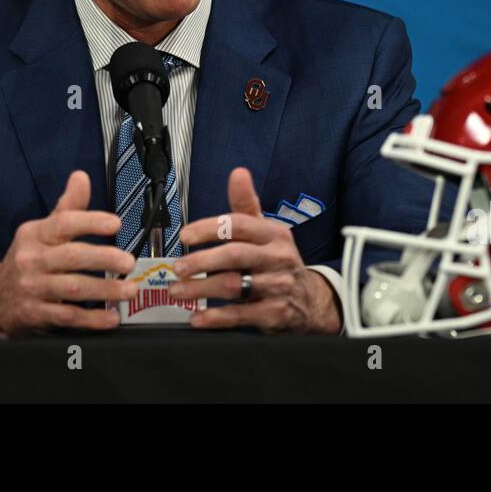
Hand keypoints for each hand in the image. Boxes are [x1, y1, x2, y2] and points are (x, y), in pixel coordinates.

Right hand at [0, 170, 137, 333]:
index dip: (91, 221)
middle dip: (104, 258)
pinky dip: (91, 319)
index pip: (64, 223)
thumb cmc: (26, 260)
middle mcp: (31, 259)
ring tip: (128, 289)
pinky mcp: (34, 314)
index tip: (115, 224)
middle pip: (71, 256)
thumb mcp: (41, 231)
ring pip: (72, 288)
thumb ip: (67, 207)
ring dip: (105, 290)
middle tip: (128, 262)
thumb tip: (81, 177)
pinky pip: (67, 316)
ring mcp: (32, 288)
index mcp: (35, 234)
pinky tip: (110, 317)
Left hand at [168, 167, 340, 333]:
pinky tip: (198, 317)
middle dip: (201, 261)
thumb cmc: (278, 261)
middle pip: (235, 255)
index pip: (239, 224)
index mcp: (274, 234)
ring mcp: (278, 287)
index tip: (185, 236)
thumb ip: (246, 204)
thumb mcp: (266, 231)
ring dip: (201, 290)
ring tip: (178, 291)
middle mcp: (278, 258)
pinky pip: (241, 315)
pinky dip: (216, 318)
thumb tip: (238, 173)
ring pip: (235, 286)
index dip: (209, 228)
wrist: (312, 301)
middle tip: (177, 268)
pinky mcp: (275, 314)